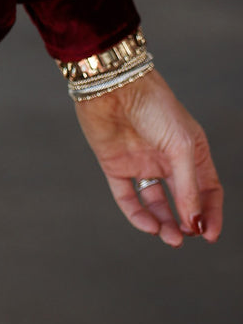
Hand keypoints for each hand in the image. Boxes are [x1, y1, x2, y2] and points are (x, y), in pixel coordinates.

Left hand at [74, 68, 222, 247]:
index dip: (210, 213)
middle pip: (181, 199)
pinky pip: (127, 198)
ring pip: (155, 203)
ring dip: (163, 223)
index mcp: (190, 150)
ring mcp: (140, 163)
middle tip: (185, 237)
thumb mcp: (182, 147)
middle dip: (185, 223)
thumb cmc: (154, 106)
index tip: (209, 235)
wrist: (112, 85)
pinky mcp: (115, 165)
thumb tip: (195, 223)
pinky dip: (137, 215)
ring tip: (170, 238)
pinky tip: (149, 225)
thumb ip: (188, 187)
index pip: (207, 189)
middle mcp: (166, 159)